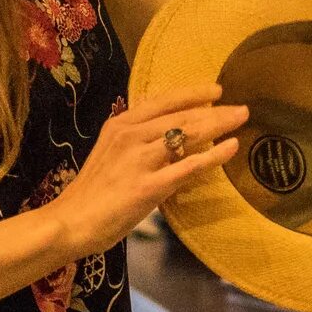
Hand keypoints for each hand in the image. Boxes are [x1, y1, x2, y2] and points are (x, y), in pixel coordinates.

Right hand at [51, 85, 247, 257]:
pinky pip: (188, 166)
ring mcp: (139, 160)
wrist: (70, 222)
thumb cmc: (92, 193)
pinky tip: (231, 148)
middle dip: (215, 110)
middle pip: (181, 116)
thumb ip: (138, 144)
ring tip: (241, 120)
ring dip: (218, 125)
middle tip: (241, 109)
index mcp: (119, 125)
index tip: (215, 89)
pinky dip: (213, 156)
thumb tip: (173, 138)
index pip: (162, 101)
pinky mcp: (148, 186)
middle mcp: (130, 135)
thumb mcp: (113, 156)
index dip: (191, 93)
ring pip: (187, 135)